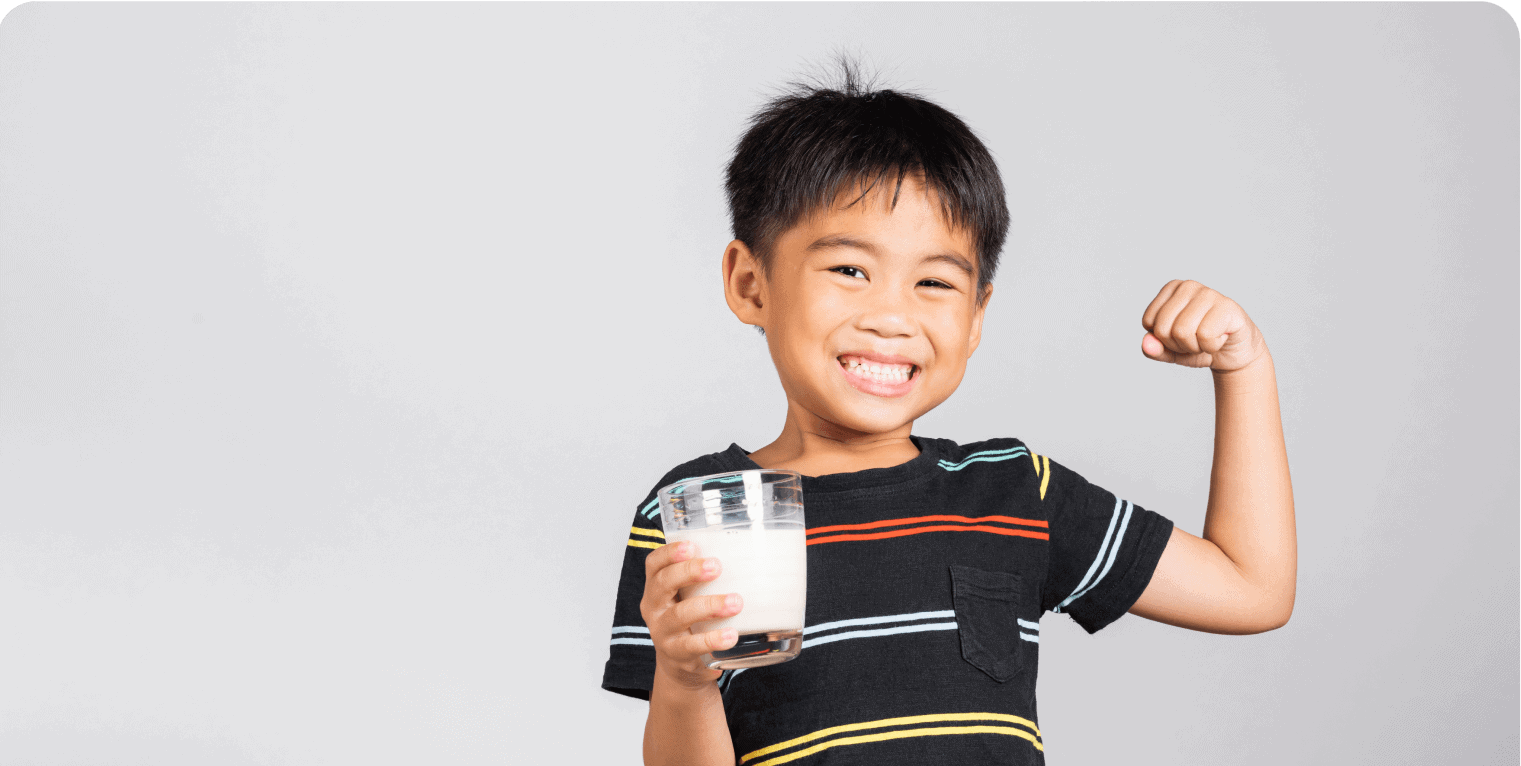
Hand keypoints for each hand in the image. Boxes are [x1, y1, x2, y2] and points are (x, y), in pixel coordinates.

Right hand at [639, 540, 743, 689]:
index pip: (654, 564)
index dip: (669, 552)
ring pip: (679, 615)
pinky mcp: (677, 654)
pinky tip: (731, 635)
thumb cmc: (690, 620)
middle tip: (717, 566)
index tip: (691, 545)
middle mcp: (654, 607)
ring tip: (735, 602)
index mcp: (657, 587)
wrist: (680, 665)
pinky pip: (692, 646)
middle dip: (689, 572)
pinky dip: (712, 640)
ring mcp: (663, 632)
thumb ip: (706, 577)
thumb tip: (748, 550)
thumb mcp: (689, 596)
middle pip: (663, 584)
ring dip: (709, 606)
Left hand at [1140, 280, 1264, 371]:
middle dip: (1178, 345)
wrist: (1234, 354)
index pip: (1149, 322)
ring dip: (1195, 346)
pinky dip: (1211, 346)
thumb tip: (1146, 344)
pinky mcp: (1227, 306)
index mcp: (1171, 289)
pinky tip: (1221, 337)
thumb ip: (1154, 349)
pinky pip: (1205, 335)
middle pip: (1163, 328)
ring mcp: (1209, 293)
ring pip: (1182, 332)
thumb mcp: (1171, 351)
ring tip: (1209, 339)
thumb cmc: (1200, 346)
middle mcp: (1188, 286)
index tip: (1181, 336)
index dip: (1163, 339)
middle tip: (1196, 340)